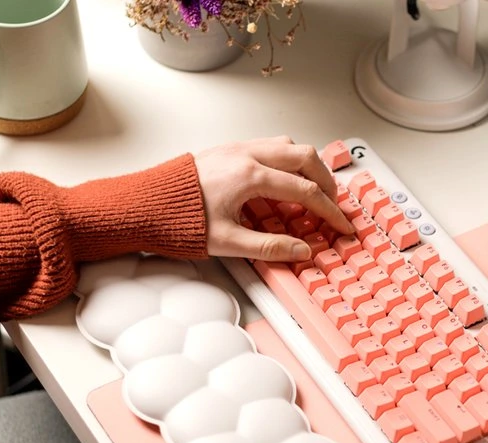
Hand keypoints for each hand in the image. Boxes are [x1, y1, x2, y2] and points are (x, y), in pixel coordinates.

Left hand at [194, 136, 352, 262]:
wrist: (146, 203)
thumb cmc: (179, 219)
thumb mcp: (226, 243)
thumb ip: (269, 248)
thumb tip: (301, 251)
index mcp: (250, 177)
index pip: (305, 192)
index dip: (329, 210)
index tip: (340, 224)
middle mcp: (247, 155)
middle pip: (305, 157)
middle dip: (326, 181)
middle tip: (333, 203)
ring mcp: (238, 148)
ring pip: (288, 145)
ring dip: (307, 165)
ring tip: (313, 189)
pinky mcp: (229, 150)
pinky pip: (269, 145)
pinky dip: (286, 160)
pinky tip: (284, 180)